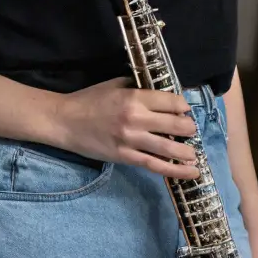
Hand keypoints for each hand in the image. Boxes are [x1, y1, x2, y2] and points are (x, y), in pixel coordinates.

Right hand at [52, 78, 200, 179]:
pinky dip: (176, 170)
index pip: (172, 102)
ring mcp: (131, 140)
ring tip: (193, 154)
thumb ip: (137, 87)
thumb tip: (161, 91)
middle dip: (189, 129)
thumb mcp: (114, 85)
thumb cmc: (88, 100)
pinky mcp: (125, 157)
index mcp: (134, 97)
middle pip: (177, 125)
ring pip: (170, 148)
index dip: (183, 107)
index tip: (183, 110)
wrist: (64, 121)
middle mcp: (136, 118)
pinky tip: (191, 172)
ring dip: (187, 152)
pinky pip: (155, 165)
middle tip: (189, 131)